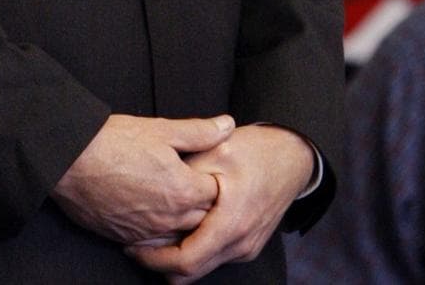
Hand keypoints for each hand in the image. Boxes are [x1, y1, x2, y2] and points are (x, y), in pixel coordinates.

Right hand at [51, 112, 234, 245]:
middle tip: (199, 185)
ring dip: (183, 221)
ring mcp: (147, 232)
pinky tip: (153, 215)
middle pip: (202, 219)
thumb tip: (227, 125)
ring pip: (179, 235)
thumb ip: (199, 131)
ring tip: (177, 201)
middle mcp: (169, 218)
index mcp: (183, 190)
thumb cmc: (114, 141)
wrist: (70, 161)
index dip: (217, 179)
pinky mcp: (126, 238)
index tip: (212, 169)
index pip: (217, 193)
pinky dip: (159, 232)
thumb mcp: (161, 129)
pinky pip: (153, 244)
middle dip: (205, 204)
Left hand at [128, 124, 313, 281]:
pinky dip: (193, 250)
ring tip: (152, 234)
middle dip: (160, 262)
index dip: (154, 258)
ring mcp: (246, 248)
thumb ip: (187, 176)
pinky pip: (213, 257)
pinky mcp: (247, 245)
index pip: (186, 260)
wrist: (291, 156)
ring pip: (202, 267)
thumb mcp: (216, 152)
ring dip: (176, 257)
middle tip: (136, 243)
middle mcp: (240, 244)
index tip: (133, 245)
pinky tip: (178, 229)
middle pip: (191, 273)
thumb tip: (156, 192)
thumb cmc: (255, 150)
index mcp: (231, 223)